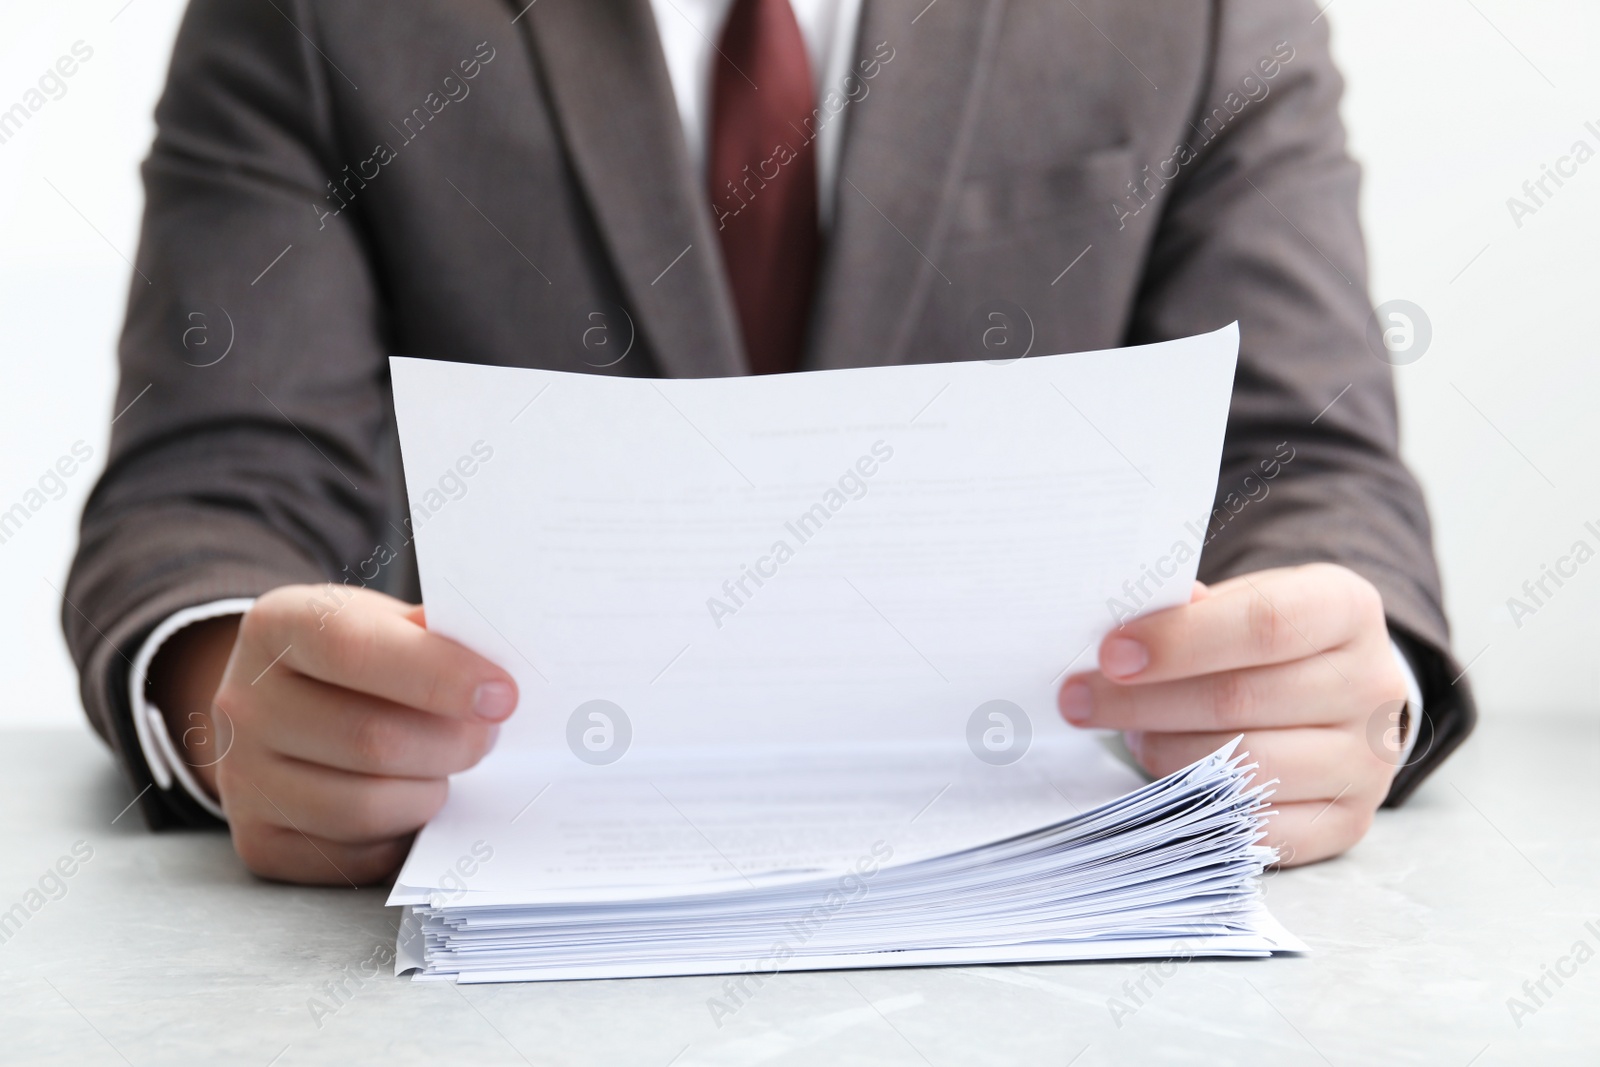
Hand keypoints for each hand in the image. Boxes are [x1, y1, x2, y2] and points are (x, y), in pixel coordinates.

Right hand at [150, 586, 516, 884]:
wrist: (280, 705)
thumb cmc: (355, 659)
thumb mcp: (385, 621)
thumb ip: (432, 635)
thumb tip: (494, 666)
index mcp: (279, 626)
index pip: (355, 648)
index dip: (439, 675)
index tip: (502, 697)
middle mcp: (244, 703)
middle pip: (372, 739)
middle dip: (454, 743)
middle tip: (486, 735)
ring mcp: (243, 779)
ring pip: (367, 806)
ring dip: (432, 791)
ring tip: (448, 766)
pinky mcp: (260, 842)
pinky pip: (356, 857)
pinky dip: (402, 834)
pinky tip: (409, 798)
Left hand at [1058, 563, 1407, 865]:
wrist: (1336, 696)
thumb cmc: (1267, 642)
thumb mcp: (1240, 602)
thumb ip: (1191, 612)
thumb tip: (1124, 636)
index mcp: (1347, 610)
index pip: (1264, 623)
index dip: (1179, 640)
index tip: (1110, 653)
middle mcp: (1372, 688)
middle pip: (1240, 699)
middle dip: (1142, 702)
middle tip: (1079, 701)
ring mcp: (1369, 763)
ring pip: (1244, 767)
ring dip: (1163, 752)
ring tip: (1128, 733)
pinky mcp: (1348, 823)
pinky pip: (1258, 829)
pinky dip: (1198, 808)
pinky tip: (1161, 782)